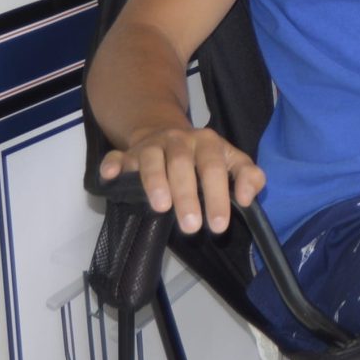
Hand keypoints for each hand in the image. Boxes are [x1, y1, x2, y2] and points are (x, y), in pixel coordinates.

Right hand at [100, 126, 265, 233]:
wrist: (168, 133)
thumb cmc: (205, 157)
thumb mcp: (232, 162)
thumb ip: (249, 177)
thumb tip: (245, 197)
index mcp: (209, 143)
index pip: (215, 168)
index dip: (218, 196)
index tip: (219, 225)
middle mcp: (180, 141)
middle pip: (182, 165)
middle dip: (187, 196)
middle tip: (191, 227)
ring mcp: (153, 145)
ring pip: (152, 160)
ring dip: (155, 182)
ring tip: (161, 207)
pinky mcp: (129, 153)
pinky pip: (118, 156)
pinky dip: (113, 165)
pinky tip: (110, 176)